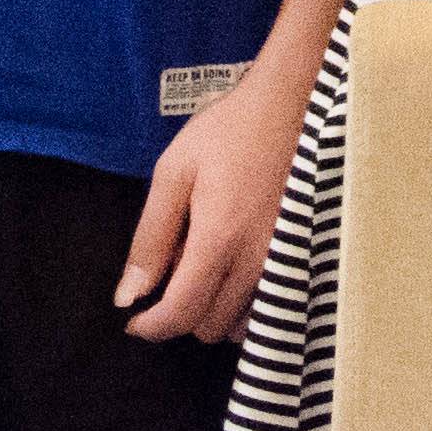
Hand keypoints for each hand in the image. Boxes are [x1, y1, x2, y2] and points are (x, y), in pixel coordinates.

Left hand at [115, 62, 311, 342]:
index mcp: (219, 240)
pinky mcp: (303, 256)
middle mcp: (256, 262)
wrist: (292, 104)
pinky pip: (268, 306)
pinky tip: (234, 266)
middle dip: (180, 312)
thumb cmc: (228, 132)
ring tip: (205, 264)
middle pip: (209, 326)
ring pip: (240, 324)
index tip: (133, 319)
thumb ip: (151, 239)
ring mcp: (285, 263)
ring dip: (214, 310)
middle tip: (175, 266)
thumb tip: (128, 296)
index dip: (150, 326)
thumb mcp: (174, 173)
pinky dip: (243, 303)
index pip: (180, 314)